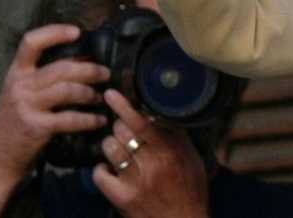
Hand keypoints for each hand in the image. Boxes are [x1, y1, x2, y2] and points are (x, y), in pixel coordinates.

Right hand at [0, 24, 109, 178]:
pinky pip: (70, 118)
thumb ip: (45, 77)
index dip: (54, 33)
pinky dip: (89, 119)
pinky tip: (99, 120)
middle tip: (106, 74)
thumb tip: (83, 59)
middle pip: (61, 68)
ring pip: (68, 90)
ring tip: (102, 97)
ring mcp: (26, 106)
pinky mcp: (36, 127)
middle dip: (89, 70)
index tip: (77, 31)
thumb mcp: (23, 93)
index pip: (30, 43)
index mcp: (16, 73)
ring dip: (91, 93)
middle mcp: (20, 86)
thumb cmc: (16, 122)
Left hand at [93, 89, 208, 217]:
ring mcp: (135, 182)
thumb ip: (177, 137)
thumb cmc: (190, 190)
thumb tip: (161, 114)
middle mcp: (153, 164)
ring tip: (117, 147)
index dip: (124, 106)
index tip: (111, 94)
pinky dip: (101, 168)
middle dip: (119, 126)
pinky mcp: (121, 198)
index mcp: (172, 152)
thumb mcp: (192, 159)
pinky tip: (109, 168)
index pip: (143, 123)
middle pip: (123, 132)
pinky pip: (100, 174)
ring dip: (110, 144)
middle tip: (123, 128)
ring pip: (110, 149)